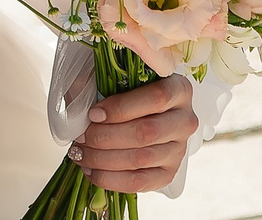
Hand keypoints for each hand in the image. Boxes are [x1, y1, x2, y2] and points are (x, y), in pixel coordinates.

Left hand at [68, 74, 196, 194]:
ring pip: (140, 159)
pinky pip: (139, 182)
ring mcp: (179, 150)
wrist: (143, 116)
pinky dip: (110, 179)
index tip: (93, 113)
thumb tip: (76, 105)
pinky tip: (90, 170)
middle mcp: (185, 120)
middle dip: (106, 137)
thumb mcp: (114, 77)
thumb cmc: (127, 92)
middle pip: (146, 132)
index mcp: (178, 89)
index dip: (121, 108)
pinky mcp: (168, 174)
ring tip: (80, 153)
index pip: (156, 98)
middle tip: (81, 136)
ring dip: (103, 159)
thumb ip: (96, 83)